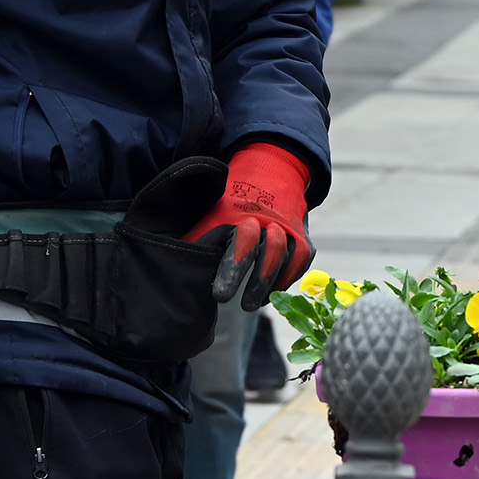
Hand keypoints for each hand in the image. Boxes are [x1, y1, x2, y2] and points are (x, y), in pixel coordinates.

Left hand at [183, 142, 314, 310]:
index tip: (220, 295)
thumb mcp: (211, 214)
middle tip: (244, 307)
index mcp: (242, 212)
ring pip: (288, 255)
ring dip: (272, 282)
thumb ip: (198, 240)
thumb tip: (175, 269)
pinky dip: (288, 278)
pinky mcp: (303, 237)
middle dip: (257, 279)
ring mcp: (289, 226)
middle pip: (270, 248)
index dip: (231, 269)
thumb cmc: (231, 202)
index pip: (240, 241)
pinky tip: (271, 293)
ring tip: (255, 304)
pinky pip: (300, 260)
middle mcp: (270, 217)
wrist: (270, 172)